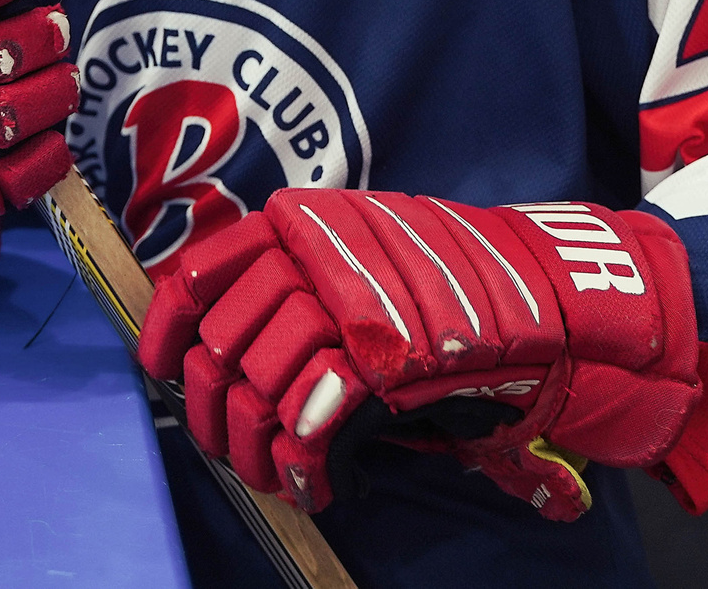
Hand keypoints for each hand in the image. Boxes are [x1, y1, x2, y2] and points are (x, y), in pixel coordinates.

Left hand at [137, 191, 699, 518]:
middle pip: (221, 346)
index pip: (201, 274)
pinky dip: (300, 466)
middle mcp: (315, 257)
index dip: (165, 332)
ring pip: (256, 389)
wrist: (548, 295)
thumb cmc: (456, 283)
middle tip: (227, 446)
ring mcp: (346, 306)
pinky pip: (307, 423)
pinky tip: (315, 483)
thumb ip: (301, 276)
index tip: (159, 372)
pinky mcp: (378, 360)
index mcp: (303, 223)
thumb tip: (225, 337)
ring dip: (253, 449)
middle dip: (213, 412)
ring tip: (271, 472)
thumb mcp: (368, 250)